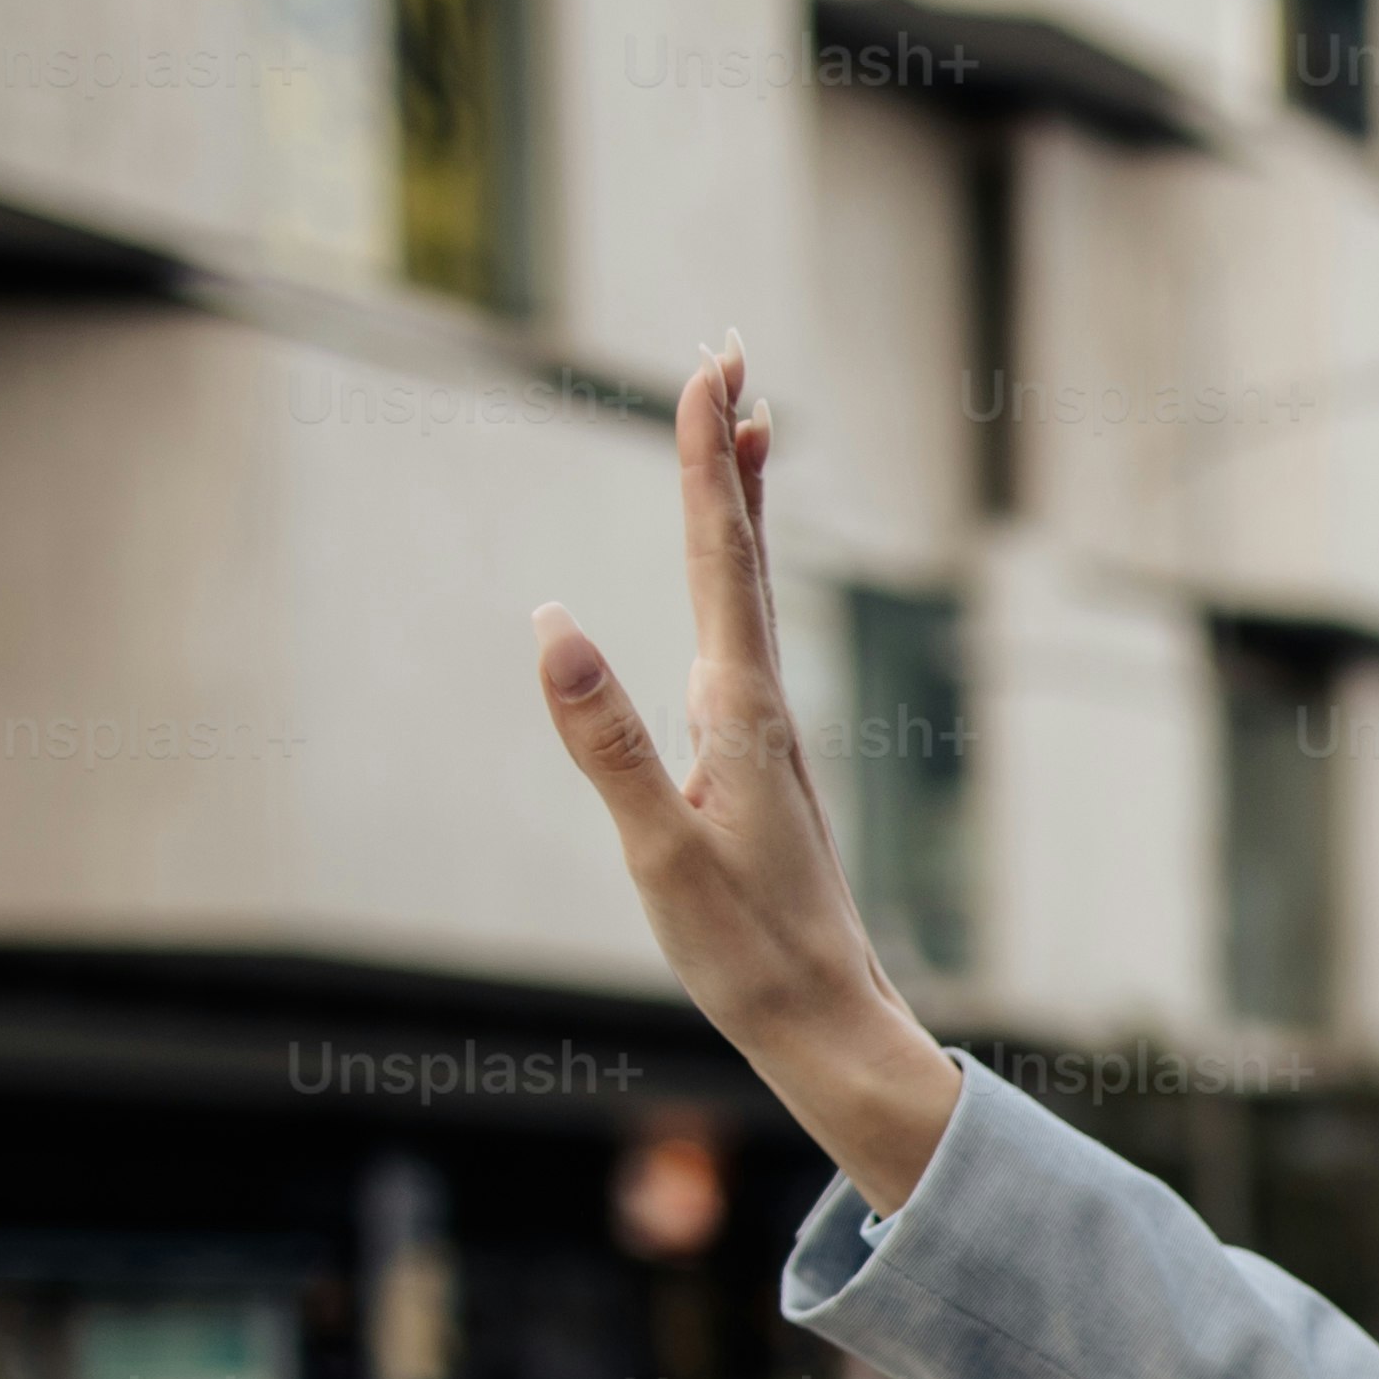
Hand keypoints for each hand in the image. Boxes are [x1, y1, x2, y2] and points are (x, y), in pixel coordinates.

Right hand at [533, 343, 964, 1209]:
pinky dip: (739, 581)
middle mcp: (762, 704)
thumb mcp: (658, 851)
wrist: (828, 1022)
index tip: (712, 369)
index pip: (718, 557)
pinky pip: (746, 640)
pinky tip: (732, 588)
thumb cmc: (747, 952)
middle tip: (730, 357)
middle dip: (728, 452)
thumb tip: (550, 623)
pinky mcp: (761, 764)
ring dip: (740, 507)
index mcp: (738, 710)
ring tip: (743, 433)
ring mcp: (767, 732)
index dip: (707, 458)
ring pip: (752, 593)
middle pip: (743, 553)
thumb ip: (604, 740)